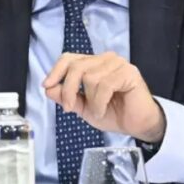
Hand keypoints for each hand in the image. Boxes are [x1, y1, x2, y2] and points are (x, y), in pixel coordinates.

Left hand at [42, 52, 164, 142]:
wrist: (137, 125)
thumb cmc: (113, 113)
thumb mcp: (83, 107)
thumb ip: (66, 97)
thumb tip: (48, 88)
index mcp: (93, 63)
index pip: (69, 58)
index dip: (56, 71)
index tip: (46, 85)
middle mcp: (105, 59)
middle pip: (76, 66)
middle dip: (68, 90)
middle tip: (69, 108)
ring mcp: (117, 64)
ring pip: (90, 77)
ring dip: (90, 101)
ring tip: (97, 111)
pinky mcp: (128, 72)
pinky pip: (104, 85)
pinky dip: (99, 102)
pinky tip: (103, 110)